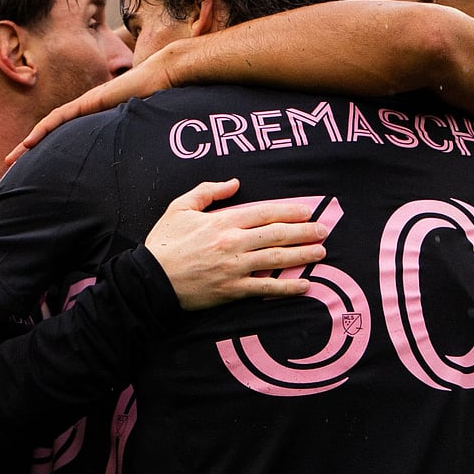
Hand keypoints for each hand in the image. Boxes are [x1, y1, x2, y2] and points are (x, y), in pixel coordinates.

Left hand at [6, 49, 175, 164]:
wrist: (163, 73)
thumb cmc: (158, 97)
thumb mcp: (140, 125)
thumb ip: (133, 138)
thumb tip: (134, 163)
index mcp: (95, 116)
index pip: (64, 135)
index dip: (47, 148)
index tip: (33, 166)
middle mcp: (86, 109)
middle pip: (51, 131)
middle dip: (29, 150)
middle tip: (10, 166)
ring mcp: (86, 104)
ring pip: (50, 126)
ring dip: (29, 143)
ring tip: (11, 159)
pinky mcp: (89, 101)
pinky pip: (61, 117)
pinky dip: (44, 130)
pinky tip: (29, 142)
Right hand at [145, 179, 324, 309]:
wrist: (150, 279)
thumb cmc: (164, 242)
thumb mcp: (180, 207)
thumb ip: (208, 191)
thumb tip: (234, 183)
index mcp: (222, 221)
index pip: (265, 212)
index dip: (290, 211)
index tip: (308, 210)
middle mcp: (233, 242)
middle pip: (277, 234)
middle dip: (304, 232)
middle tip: (323, 230)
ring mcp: (235, 267)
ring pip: (277, 259)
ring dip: (302, 255)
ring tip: (321, 252)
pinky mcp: (232, 290)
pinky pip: (266, 288)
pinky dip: (287, 287)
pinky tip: (305, 284)